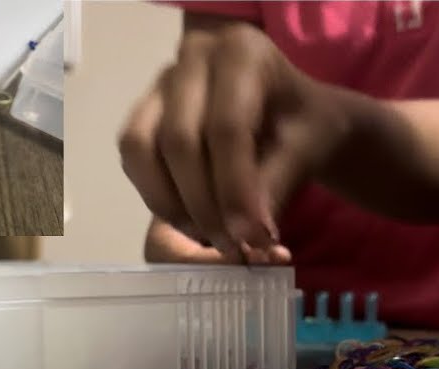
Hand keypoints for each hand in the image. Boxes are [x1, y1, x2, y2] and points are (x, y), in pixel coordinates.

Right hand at [119, 23, 341, 262]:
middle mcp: (194, 56)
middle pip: (179, 139)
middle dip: (204, 204)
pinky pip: (134, 157)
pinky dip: (156, 195)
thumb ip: (275, 189)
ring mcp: (162, 82)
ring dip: (171, 204)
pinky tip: (190, 220)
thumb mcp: (304, 152)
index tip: (253, 238)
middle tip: (233, 246)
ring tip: (208, 238)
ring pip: (142, 148)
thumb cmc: (304, 127)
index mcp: (242, 53)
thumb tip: (250, 238)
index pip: (227, 127)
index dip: (235, 190)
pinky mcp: (145, 110)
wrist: (293, 115)